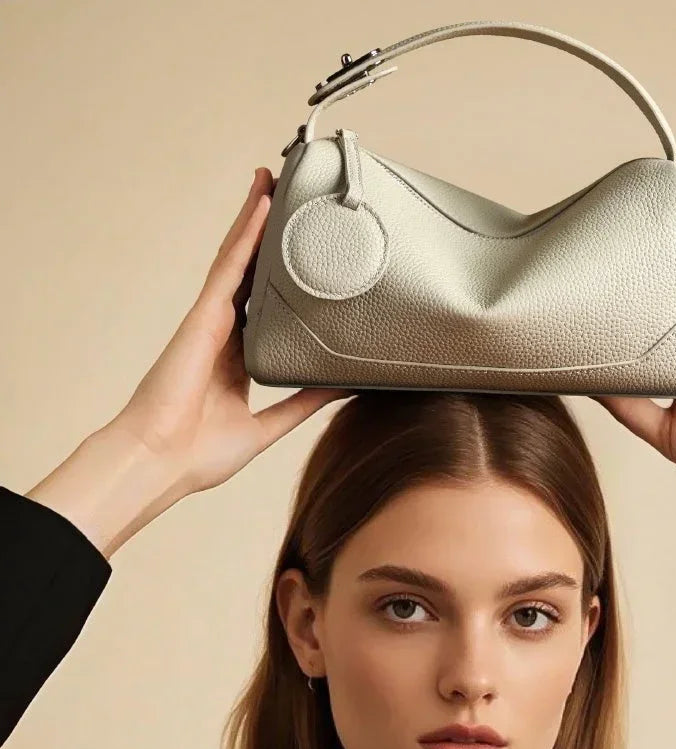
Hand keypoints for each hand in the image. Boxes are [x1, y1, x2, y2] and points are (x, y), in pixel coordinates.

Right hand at [109, 168, 349, 495]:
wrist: (160, 464)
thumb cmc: (198, 454)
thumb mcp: (268, 425)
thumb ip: (302, 404)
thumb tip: (340, 387)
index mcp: (239, 359)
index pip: (266, 309)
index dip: (282, 280)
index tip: (302, 258)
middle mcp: (226, 334)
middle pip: (251, 274)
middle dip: (267, 239)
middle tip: (290, 202)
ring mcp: (212, 320)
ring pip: (239, 259)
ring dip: (255, 221)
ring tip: (274, 182)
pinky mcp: (203, 316)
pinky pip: (229, 267)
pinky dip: (246, 234)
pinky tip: (262, 203)